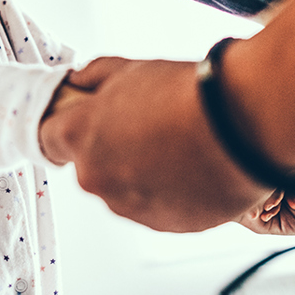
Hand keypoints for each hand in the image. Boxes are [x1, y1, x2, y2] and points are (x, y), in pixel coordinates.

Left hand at [39, 56, 272, 231]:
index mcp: (79, 137)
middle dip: (110, 150)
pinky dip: (168, 194)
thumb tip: (81, 81)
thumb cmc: (188, 96)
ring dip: (140, 174)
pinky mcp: (164, 225)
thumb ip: (94, 77)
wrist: (243, 126)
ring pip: (123, 190)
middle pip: (90, 166)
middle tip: (148, 129)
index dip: (70, 127)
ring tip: (177, 148)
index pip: (51, 138)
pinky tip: (192, 169)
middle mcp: (95, 178)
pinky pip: (155, 208)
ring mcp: (129, 207)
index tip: (87, 122)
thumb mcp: (130, 69)